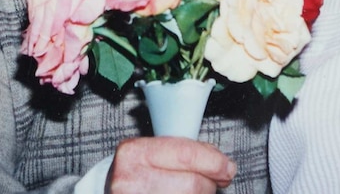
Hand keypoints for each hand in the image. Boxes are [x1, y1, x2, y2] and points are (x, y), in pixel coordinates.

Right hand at [107, 136, 235, 192]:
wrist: (111, 191)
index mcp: (134, 153)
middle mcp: (130, 180)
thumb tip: (223, 164)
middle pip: (192, 185)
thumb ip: (186, 150)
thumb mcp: (154, 150)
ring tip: (197, 189)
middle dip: (209, 184)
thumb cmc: (138, 170)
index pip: (186, 155)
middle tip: (212, 182)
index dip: (214, 162)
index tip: (228, 167)